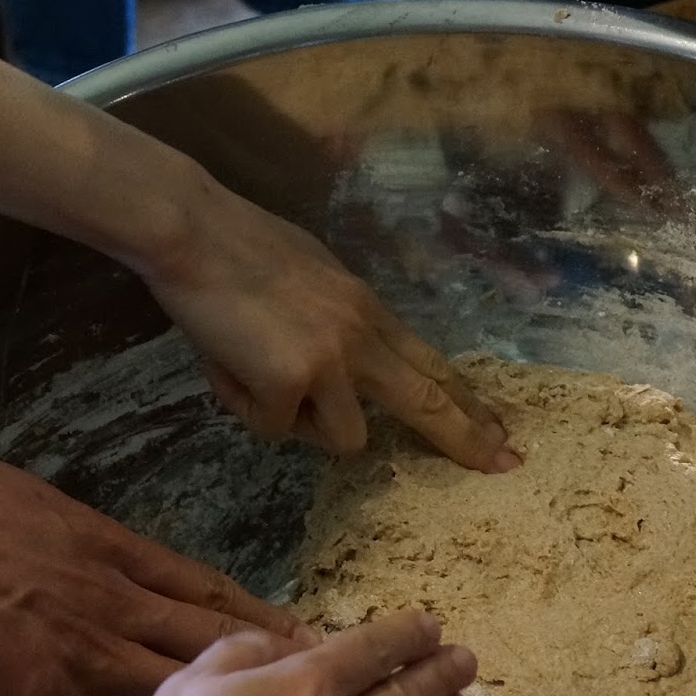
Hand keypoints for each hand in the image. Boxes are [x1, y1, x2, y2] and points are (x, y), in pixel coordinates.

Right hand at [0, 409, 310, 695]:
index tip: (296, 632)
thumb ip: (66, 525)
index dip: (252, 614)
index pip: (201, 587)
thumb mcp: (26, 494)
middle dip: (271, 666)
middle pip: (211, 638)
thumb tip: (77, 533)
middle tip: (325, 692)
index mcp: (110, 548)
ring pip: (179, 689)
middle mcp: (117, 601)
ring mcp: (85, 652)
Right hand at [138, 179, 519, 473]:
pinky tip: (227, 366)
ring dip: (302, 425)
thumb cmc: (234, 247)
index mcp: (367, 309)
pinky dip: (247, 408)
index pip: (432, 364)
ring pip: (344, 439)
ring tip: (257, 377)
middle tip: (506, 464)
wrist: (190, 231)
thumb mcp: (312, 277)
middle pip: (429, 401)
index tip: (501, 430)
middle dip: (468, 439)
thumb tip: (334, 365)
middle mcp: (361, 335)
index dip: (469, 402)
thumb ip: (336, 322)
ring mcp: (330, 360)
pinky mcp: (290, 382)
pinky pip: (276, 430)